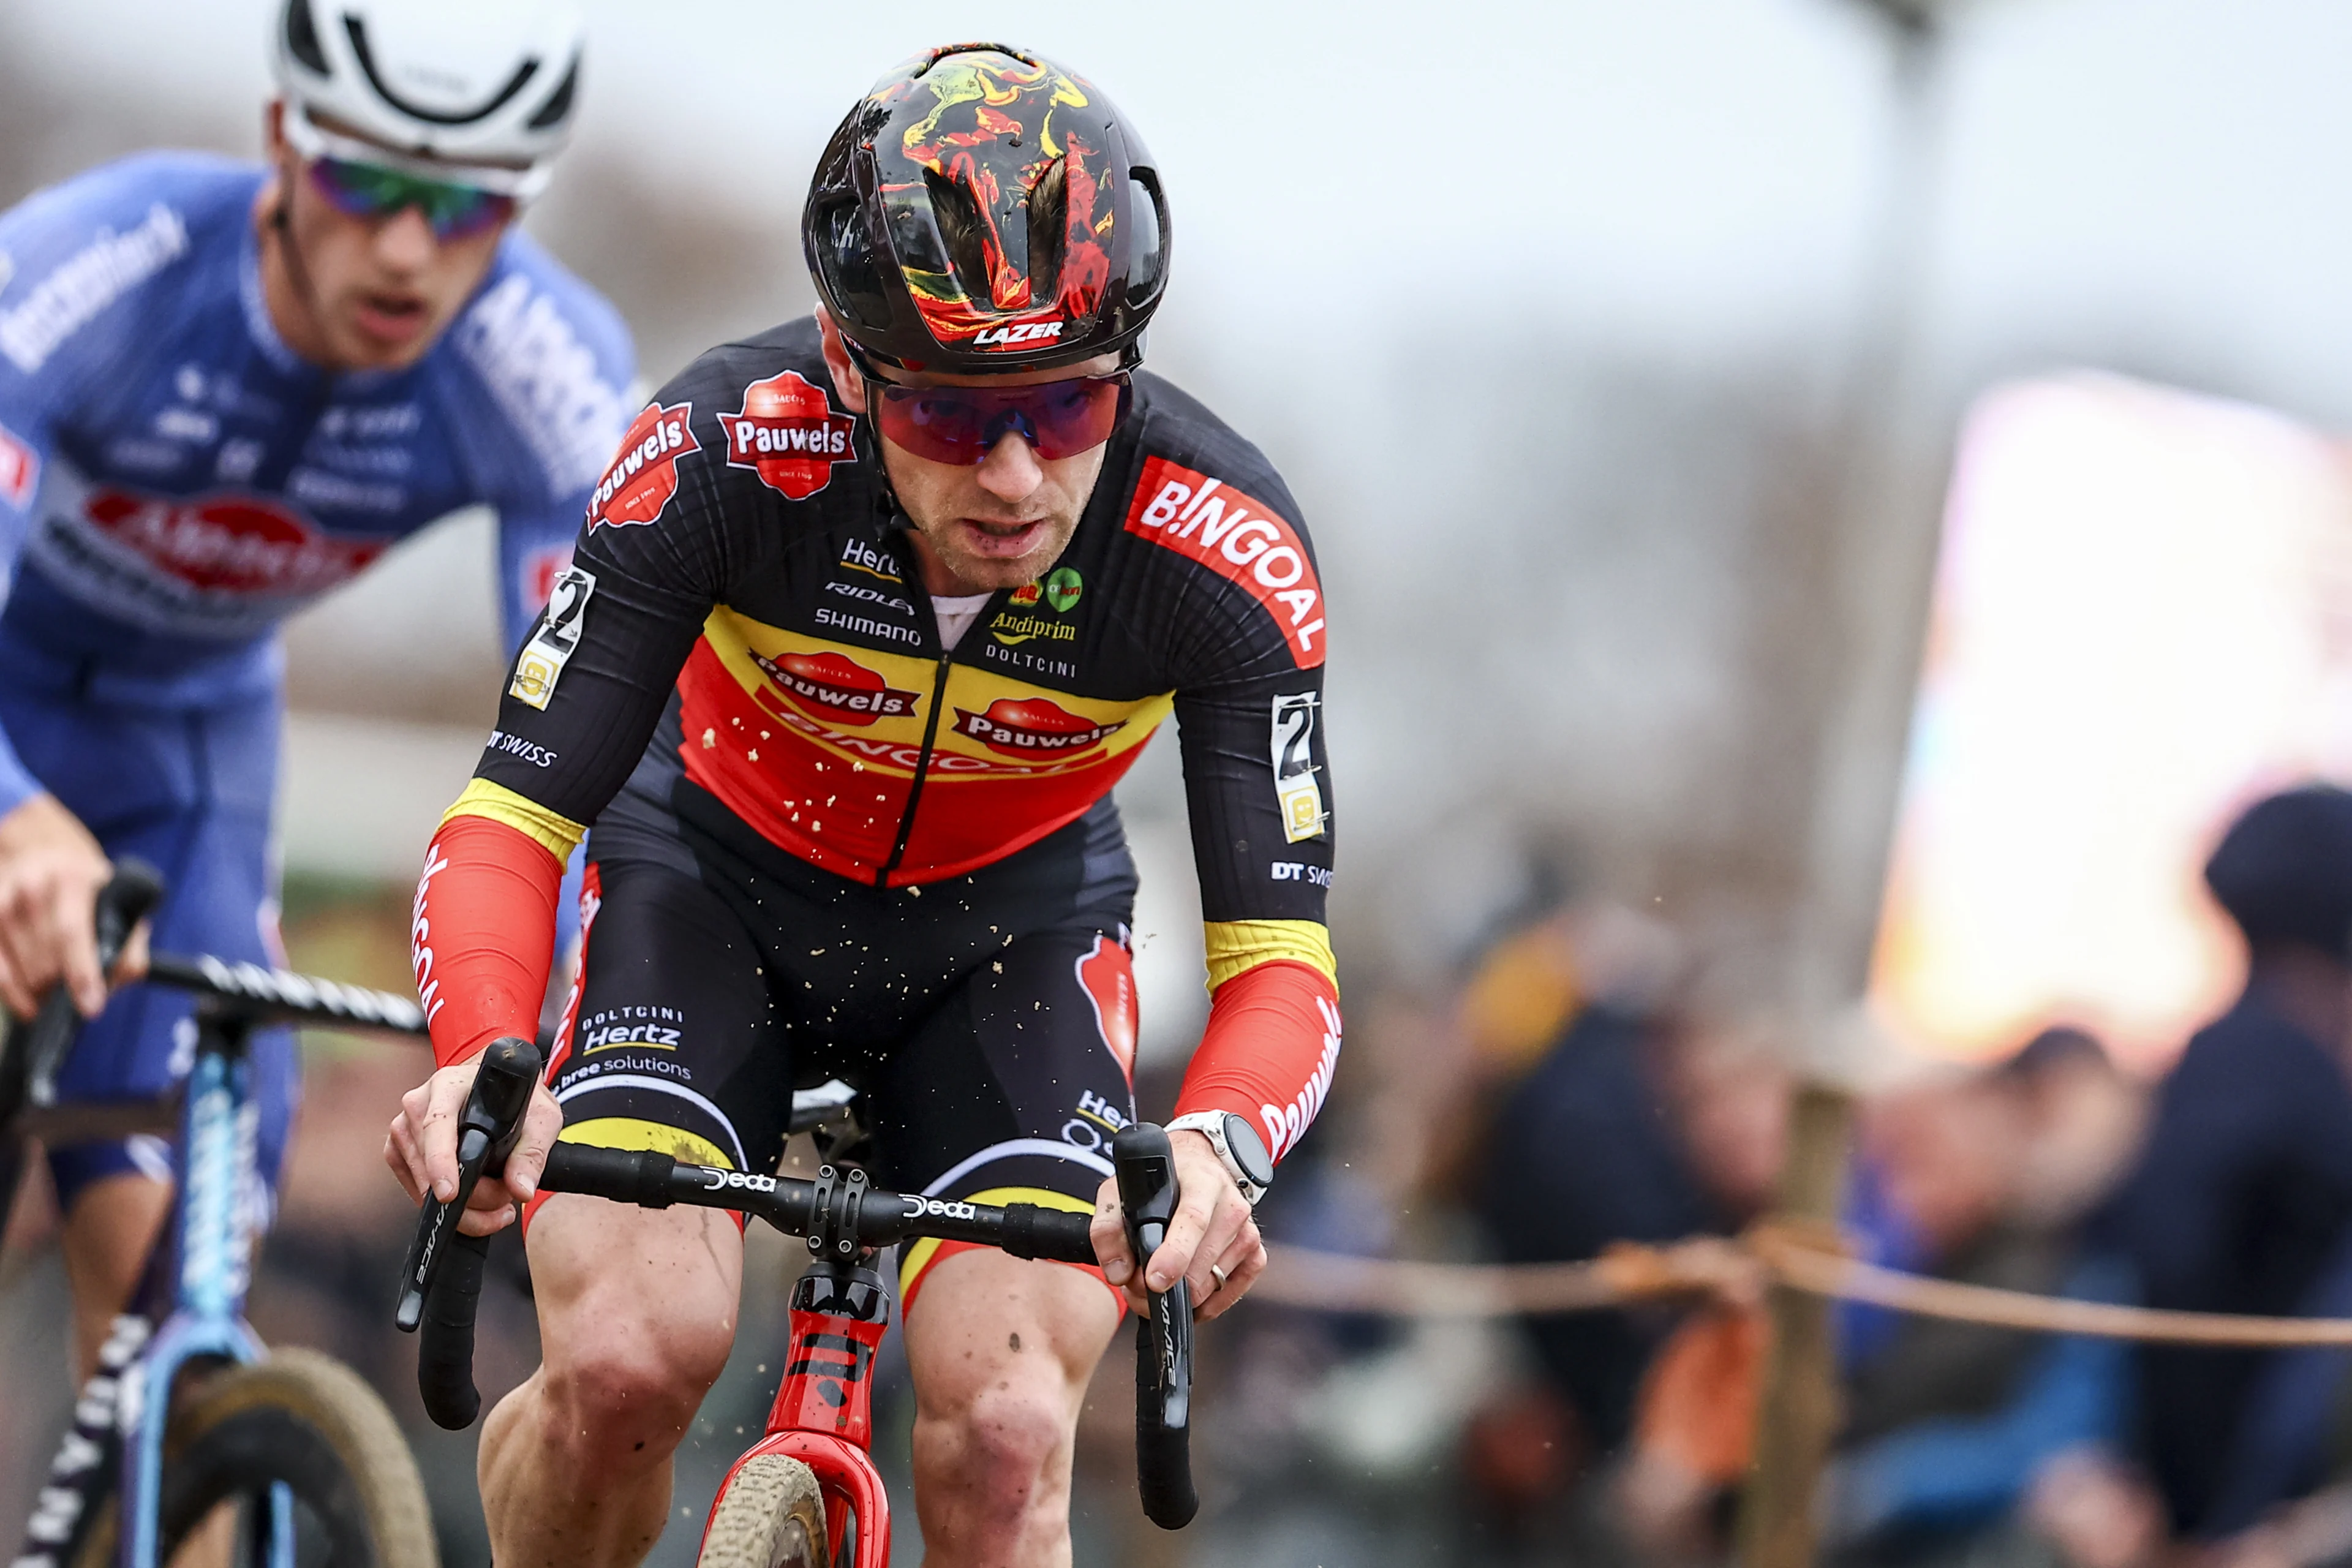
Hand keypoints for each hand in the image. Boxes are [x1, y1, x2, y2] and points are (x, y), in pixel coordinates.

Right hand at [0, 793, 145, 1018]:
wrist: (41, 849)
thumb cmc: (87, 886)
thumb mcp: (118, 901)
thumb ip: (130, 941)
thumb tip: (119, 978)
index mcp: (72, 879)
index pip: (71, 933)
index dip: (82, 974)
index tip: (91, 1007)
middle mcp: (32, 887)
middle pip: (45, 959)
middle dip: (63, 987)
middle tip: (77, 994)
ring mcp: (4, 900)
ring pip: (22, 969)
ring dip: (40, 991)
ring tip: (55, 991)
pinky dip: (11, 992)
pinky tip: (26, 1005)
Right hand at [383, 1056, 563, 1237]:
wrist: (498, 1088)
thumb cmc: (516, 1097)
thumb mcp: (540, 1117)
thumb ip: (533, 1153)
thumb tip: (521, 1188)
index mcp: (448, 1086)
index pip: (437, 1126)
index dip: (441, 1163)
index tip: (450, 1193)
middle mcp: (419, 1104)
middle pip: (433, 1167)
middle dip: (474, 1196)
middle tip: (506, 1197)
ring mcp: (403, 1128)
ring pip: (424, 1187)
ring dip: (464, 1206)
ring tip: (496, 1197)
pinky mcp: (397, 1151)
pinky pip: (416, 1192)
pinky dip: (445, 1205)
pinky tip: (473, 1200)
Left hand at [1089, 1128, 1266, 1322]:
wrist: (1199, 1167)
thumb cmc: (1160, 1182)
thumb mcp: (1121, 1190)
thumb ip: (1108, 1229)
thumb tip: (1119, 1273)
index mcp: (1202, 1182)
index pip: (1193, 1220)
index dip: (1174, 1254)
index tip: (1154, 1280)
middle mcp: (1231, 1205)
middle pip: (1200, 1265)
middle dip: (1164, 1288)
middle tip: (1137, 1285)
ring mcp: (1247, 1231)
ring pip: (1211, 1286)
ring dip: (1180, 1297)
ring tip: (1159, 1279)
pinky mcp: (1256, 1253)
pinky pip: (1231, 1293)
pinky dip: (1206, 1304)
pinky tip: (1187, 1293)